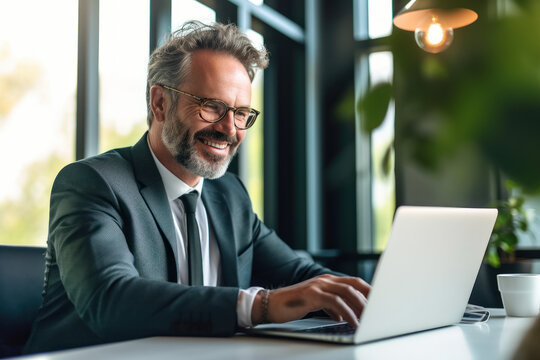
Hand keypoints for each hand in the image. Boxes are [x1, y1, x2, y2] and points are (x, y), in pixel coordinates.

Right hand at [251, 274, 369, 326]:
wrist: (269, 305)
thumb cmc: (291, 305)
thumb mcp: (315, 304)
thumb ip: (330, 306)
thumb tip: (343, 316)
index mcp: (327, 281)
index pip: (354, 282)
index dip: (369, 290)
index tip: (381, 302)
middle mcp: (324, 280)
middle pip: (354, 284)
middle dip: (369, 297)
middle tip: (380, 311)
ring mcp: (318, 286)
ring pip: (347, 292)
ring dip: (361, 306)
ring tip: (369, 320)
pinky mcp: (312, 295)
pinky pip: (335, 303)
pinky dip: (347, 313)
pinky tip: (352, 322)